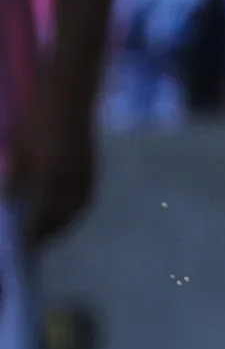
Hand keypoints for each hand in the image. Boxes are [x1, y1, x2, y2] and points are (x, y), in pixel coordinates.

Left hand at [9, 98, 93, 243]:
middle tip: (30, 245)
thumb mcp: (18, 156)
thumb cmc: (36, 126)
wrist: (68, 102)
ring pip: (73, 214)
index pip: (40, 220)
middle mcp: (73, 186)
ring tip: (44, 233)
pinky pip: (81, 203)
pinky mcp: (91, 175)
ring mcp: (86, 181)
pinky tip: (59, 213)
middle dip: (45, 235)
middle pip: (60, 222)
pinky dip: (69, 214)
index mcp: (51, 182)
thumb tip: (9, 208)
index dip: (29, 236)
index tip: (18, 247)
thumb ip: (14, 185)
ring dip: (59, 226)